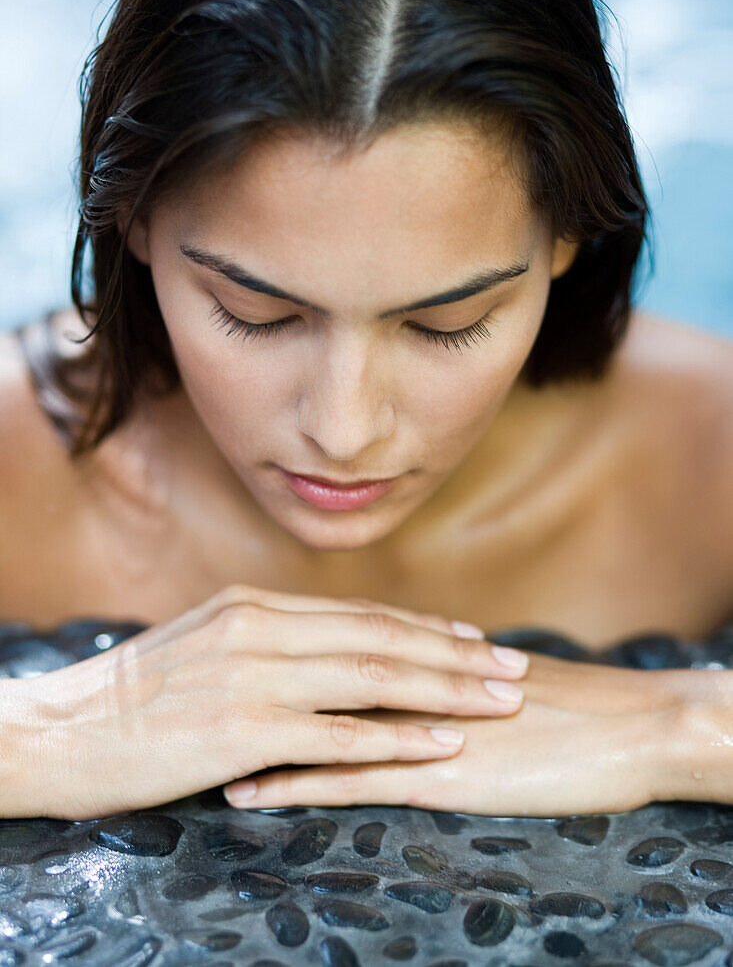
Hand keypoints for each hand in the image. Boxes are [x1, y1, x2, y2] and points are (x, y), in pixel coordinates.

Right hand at [7, 584, 528, 819]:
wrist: (64, 731)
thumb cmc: (134, 698)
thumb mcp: (203, 645)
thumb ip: (263, 640)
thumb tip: (316, 648)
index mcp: (255, 605)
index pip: (360, 613)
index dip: (424, 627)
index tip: (474, 638)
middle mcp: (262, 627)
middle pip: (382, 637)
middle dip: (457, 653)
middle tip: (515, 667)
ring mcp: (255, 675)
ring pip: (374, 676)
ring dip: (447, 689)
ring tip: (502, 701)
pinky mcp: (246, 728)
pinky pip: (340, 735)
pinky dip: (399, 738)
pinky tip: (442, 744)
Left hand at [224, 653, 682, 815]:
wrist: (628, 725)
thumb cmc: (565, 704)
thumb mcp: (483, 677)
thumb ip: (434, 672)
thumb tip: (396, 668)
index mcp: (416, 652)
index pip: (325, 640)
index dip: (266, 647)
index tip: (215, 654)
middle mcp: (406, 679)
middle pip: (303, 672)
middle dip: (239, 680)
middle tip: (180, 687)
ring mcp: (416, 723)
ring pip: (311, 721)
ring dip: (245, 731)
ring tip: (189, 741)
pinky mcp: (434, 771)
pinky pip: (347, 776)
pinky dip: (290, 782)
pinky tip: (247, 791)